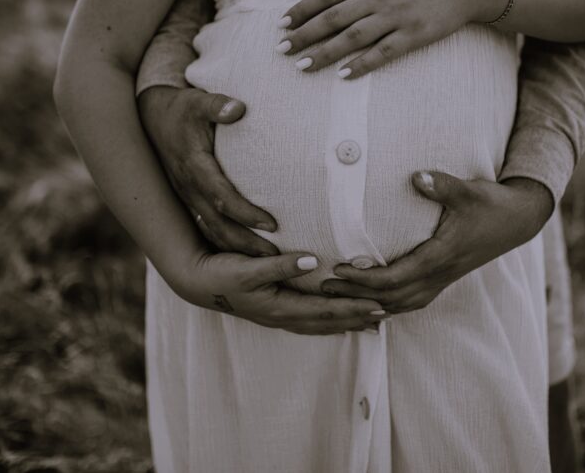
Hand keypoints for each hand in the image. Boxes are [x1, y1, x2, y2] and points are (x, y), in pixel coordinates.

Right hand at [138, 85, 279, 256]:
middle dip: (246, 243)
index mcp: (195, 166)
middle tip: (276, 257)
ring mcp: (187, 197)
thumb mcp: (197, 102)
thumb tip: (238, 108)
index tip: (272, 224)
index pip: (222, 196)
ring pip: (212, 231)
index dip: (246, 212)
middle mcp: (190, 188)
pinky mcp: (189, 200)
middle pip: (218, 224)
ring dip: (238, 248)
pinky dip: (226, 243)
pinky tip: (245, 254)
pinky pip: (207, 228)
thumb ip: (217, 105)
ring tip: (267, 262)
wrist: (150, 117)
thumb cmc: (181, 109)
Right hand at [178, 249, 386, 334]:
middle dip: (358, 318)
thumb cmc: (222, 272)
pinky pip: (310, 321)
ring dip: (347, 323)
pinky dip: (329, 322)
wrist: (196, 281)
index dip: (354, 308)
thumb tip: (311, 260)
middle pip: (329, 322)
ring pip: (320, 325)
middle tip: (387, 315)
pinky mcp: (274, 311)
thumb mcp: (249, 267)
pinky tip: (337, 321)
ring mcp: (279, 317)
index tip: (380, 306)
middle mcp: (283, 317)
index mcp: (281, 308)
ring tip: (371, 323)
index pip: (327, 310)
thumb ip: (280, 265)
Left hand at [277, 0, 505, 77]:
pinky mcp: (414, 35)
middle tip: (282, 49)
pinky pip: (383, 52)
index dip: (302, 9)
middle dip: (304, 34)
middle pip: (333, 17)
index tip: (282, 24)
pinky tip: (344, 75)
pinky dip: (362, 64)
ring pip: (352, 37)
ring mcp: (397, 15)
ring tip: (302, 66)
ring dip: (324, 53)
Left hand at [320, 172, 552, 313]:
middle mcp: (439, 275)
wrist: (517, 221)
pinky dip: (388, 305)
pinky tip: (371, 302)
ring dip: (368, 303)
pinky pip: (411, 301)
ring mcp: (442, 280)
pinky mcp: (443, 278)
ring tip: (338, 296)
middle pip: (390, 297)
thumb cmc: (490, 204)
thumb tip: (416, 177)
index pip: (394, 278)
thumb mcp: (468, 190)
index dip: (364, 277)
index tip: (338, 268)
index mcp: (440, 257)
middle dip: (355, 294)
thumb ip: (441, 185)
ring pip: (400, 305)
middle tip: (322, 286)